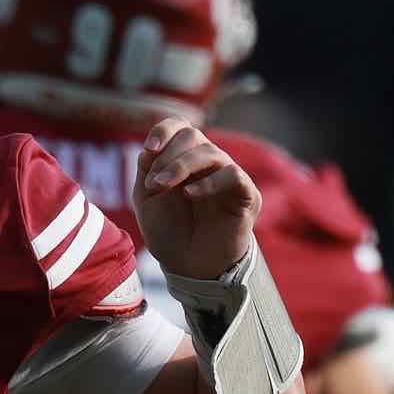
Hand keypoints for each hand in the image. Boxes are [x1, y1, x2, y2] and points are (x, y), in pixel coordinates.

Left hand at [132, 117, 261, 282]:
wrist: (189, 266)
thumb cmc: (169, 232)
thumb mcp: (147, 201)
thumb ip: (146, 172)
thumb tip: (147, 149)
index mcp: (184, 158)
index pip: (179, 127)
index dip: (164, 131)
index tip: (149, 149)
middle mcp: (208, 162)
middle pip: (193, 136)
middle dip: (169, 156)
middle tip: (155, 183)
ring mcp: (228, 176)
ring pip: (211, 153)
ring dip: (182, 166)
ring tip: (163, 187)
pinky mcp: (246, 195)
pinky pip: (233, 175)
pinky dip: (209, 181)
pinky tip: (190, 194)